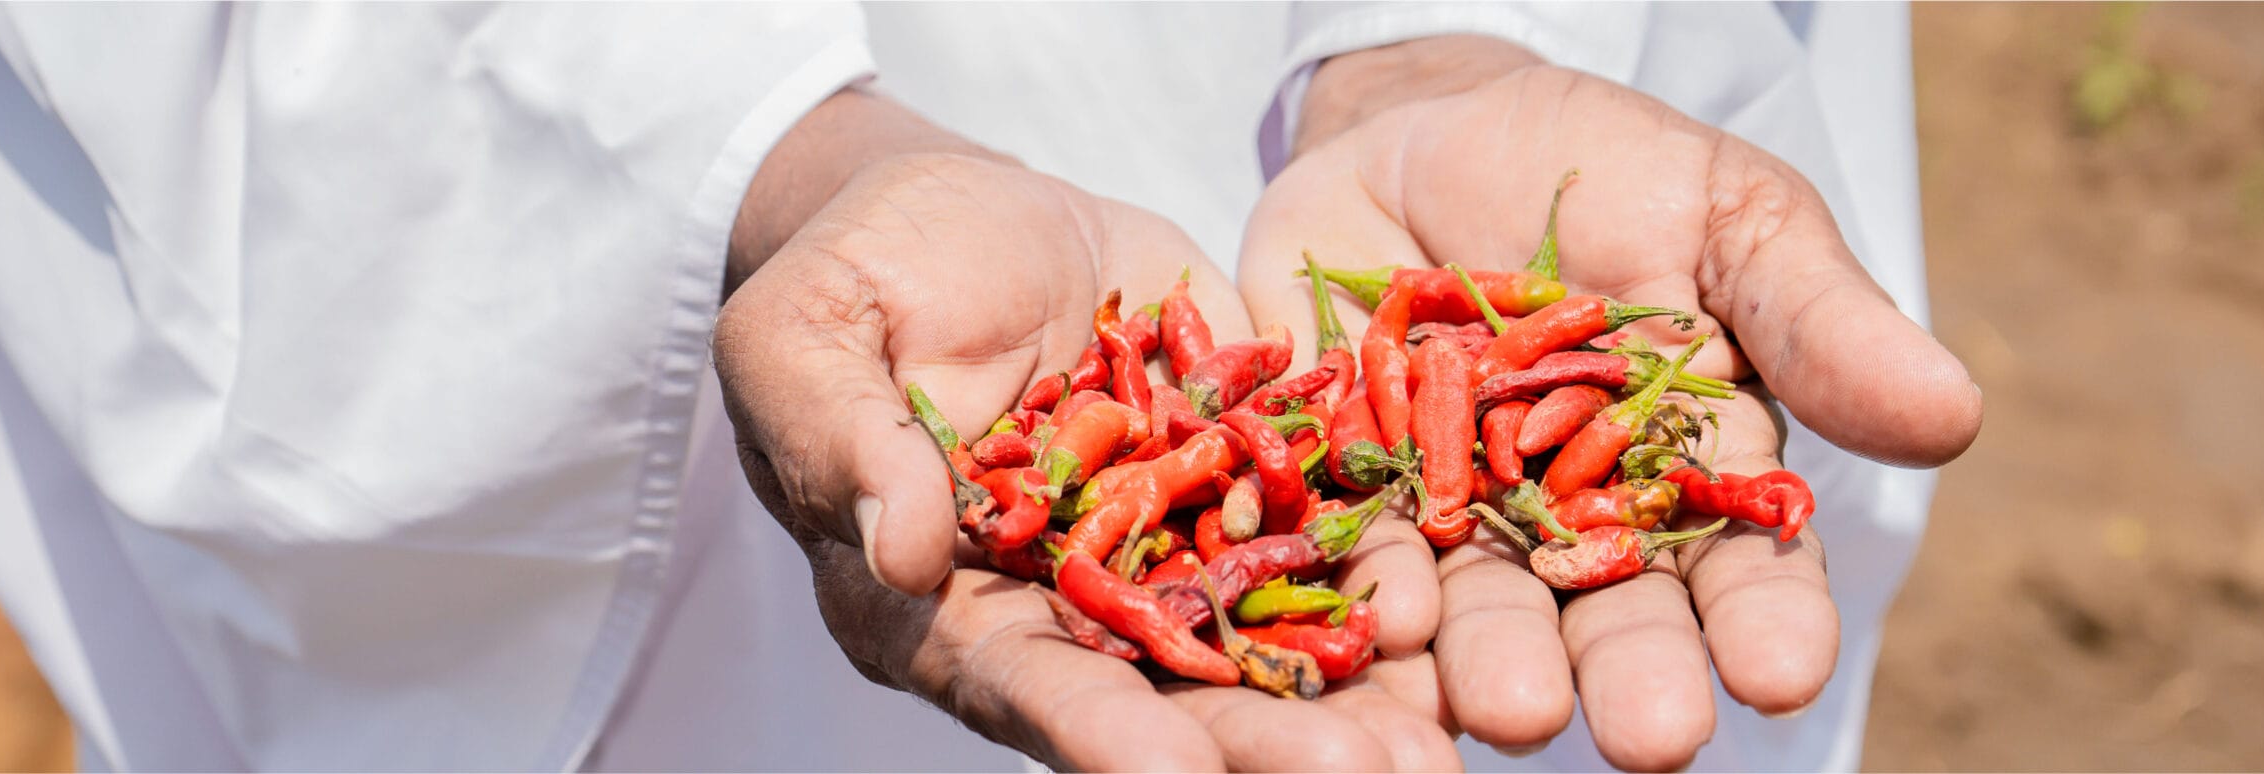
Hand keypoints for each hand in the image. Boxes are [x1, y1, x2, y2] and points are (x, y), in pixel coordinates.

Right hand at [714, 92, 1456, 769]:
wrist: (955, 210)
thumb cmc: (850, 282)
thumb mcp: (807, 344)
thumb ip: (847, 447)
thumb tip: (906, 556)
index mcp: (939, 604)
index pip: (1023, 684)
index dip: (1101, 733)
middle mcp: (1062, 602)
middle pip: (1166, 690)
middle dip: (1266, 742)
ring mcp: (1157, 543)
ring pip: (1257, 634)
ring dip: (1348, 692)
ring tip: (1441, 745)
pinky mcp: (1230, 471)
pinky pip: (1311, 529)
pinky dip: (1380, 575)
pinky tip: (1455, 617)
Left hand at [1237, 38, 1982, 768]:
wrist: (1428, 123)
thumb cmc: (1611, 171)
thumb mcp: (1728, 215)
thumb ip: (1816, 322)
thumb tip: (1955, 416)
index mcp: (1686, 471)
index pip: (1740, 562)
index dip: (1764, 619)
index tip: (1783, 671)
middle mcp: (1567, 519)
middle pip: (1603, 612)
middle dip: (1630, 676)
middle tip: (1651, 737)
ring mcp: (1445, 511)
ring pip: (1471, 610)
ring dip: (1490, 665)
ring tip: (1512, 711)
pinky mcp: (1332, 483)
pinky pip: (1338, 549)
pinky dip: (1351, 592)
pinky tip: (1374, 628)